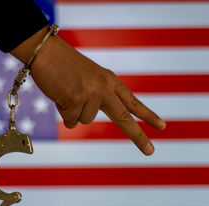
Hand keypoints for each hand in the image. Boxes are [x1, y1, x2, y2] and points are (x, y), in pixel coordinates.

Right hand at [11, 26, 165, 154]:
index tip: (162, 127)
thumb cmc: (64, 63)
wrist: (46, 50)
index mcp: (110, 81)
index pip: (131, 101)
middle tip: (150, 152)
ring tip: (66, 91)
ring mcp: (91, 94)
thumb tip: (84, 121)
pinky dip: (63, 112)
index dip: (147, 114)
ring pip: (85, 121)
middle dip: (138, 136)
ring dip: (74, 111)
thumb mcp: (89, 76)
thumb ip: (97, 96)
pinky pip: (70, 121)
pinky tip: (60, 95)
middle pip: (124, 118)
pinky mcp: (75, 100)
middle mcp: (104, 88)